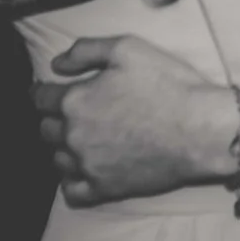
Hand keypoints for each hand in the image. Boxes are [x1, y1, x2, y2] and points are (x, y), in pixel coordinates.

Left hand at [36, 35, 238, 204]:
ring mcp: (88, 166)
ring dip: (63, 147)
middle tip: (70, 112)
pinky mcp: (105, 189)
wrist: (199, 129)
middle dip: (54, 118)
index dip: (43, 91)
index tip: (48, 90)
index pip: (41, 98)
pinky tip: (81, 170)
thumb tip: (56, 65)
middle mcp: (74, 136)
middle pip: (46, 130)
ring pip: (57, 160)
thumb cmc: (167, 84)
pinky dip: (71, 181)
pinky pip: (71, 192)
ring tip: (79, 139)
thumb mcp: (127, 48)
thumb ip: (85, 51)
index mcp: (75, 101)